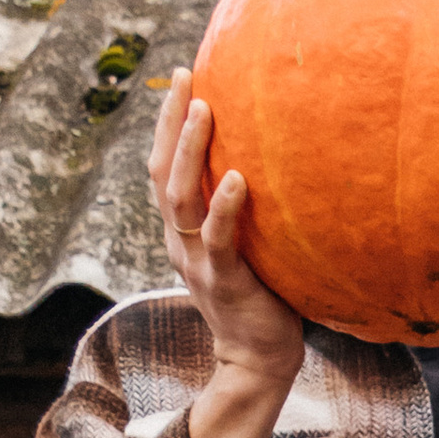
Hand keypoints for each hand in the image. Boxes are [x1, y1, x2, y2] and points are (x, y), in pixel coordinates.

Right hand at [151, 67, 303, 437]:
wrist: (260, 361)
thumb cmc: (263, 301)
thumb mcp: (247, 249)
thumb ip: (245, 215)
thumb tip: (275, 168)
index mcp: (181, 233)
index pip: (164, 168)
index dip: (167, 124)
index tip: (182, 80)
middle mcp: (180, 242)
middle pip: (162, 171)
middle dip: (169, 122)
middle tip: (184, 76)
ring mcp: (198, 262)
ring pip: (181, 198)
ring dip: (189, 151)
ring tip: (203, 110)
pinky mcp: (224, 283)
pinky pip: (218, 239)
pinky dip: (226, 208)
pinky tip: (239, 178)